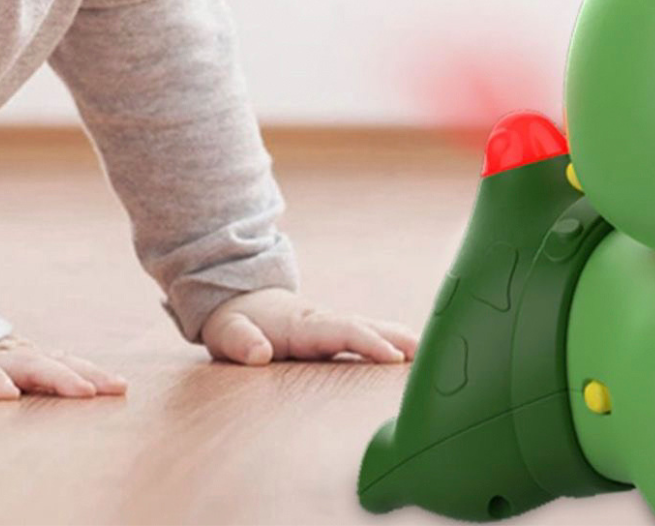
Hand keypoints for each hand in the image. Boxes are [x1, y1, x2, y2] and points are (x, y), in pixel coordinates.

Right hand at [0, 333, 127, 399]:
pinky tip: (9, 396)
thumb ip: (45, 378)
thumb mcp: (19, 372)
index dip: (97, 373)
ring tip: (84, 391)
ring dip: (61, 377)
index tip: (123, 386)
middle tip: (116, 387)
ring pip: (33, 366)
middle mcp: (23, 357)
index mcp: (36, 360)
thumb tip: (82, 393)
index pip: (72, 364)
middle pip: (61, 363)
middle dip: (91, 375)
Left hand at [200, 287, 418, 365]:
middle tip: (429, 352)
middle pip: (365, 327)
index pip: (344, 331)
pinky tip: (404, 353)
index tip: (393, 357)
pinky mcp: (328, 333)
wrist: (235, 297)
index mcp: (303, 324)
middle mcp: (322, 322)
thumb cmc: (233, 320)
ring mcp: (327, 326)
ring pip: (368, 329)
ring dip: (396, 338)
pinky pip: (361, 335)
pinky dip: (385, 340)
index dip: (369, 343)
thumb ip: (241, 341)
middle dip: (395, 338)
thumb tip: (260, 354)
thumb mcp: (226, 331)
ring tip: (428, 352)